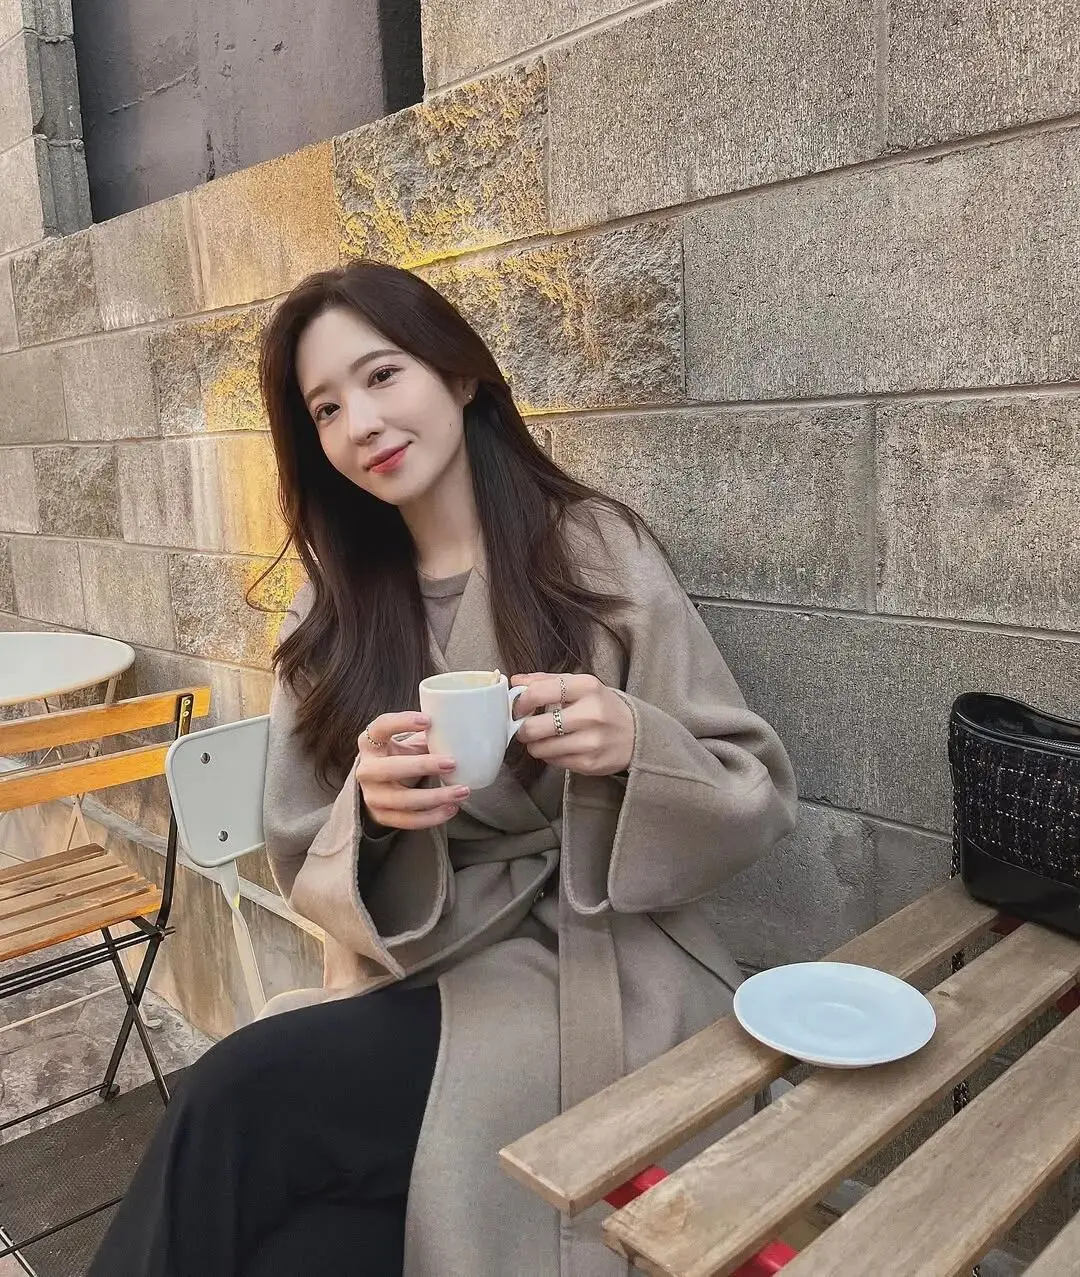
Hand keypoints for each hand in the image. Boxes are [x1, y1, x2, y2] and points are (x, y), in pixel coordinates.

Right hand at [355, 712, 468, 829]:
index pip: (380, 727)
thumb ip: (428, 737)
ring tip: (462, 791)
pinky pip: (407, 820)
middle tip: (453, 763)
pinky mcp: (381, 816)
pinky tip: (451, 808)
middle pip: (389, 768)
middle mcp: (366, 770)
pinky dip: (431, 817)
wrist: (382, 787)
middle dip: (422, 765)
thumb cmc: (402, 757)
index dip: (401, 722)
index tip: (429, 721)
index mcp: (370, 743)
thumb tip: (462, 731)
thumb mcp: (408, 744)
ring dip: (435, 797)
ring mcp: (372, 796)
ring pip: (401, 799)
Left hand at [511, 673, 634, 776]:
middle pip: (534, 727)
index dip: (521, 702)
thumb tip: (516, 681)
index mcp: (587, 687)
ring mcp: (590, 741)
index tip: (518, 707)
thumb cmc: (603, 707)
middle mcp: (590, 713)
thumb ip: (547, 681)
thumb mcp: (581, 686)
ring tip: (543, 738)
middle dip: (523, 729)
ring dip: (534, 744)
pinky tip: (559, 747)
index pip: (539, 692)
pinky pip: (553, 761)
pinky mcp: (589, 763)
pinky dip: (549, 755)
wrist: (637, 735)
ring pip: (540, 748)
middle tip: (525, 727)